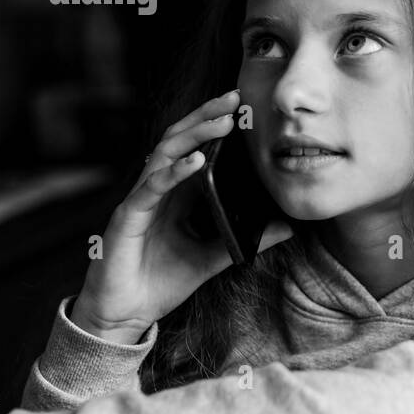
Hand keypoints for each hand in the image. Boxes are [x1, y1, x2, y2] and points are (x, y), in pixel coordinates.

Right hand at [72, 89, 292, 343]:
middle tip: (234, 98)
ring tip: (222, 122)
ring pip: (163, 154)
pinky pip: (150, 188)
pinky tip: (194, 161)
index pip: (193, 147)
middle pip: (178, 140)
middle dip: (205, 116)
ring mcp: (140, 200)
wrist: (124, 316)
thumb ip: (246, 239)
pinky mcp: (127, 218)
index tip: (243, 107)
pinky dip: (173, 172)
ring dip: (193, 135)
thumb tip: (289, 226)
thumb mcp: (214, 257)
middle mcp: (156, 190)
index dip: (213, 125)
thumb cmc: (161, 282)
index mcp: (175, 194)